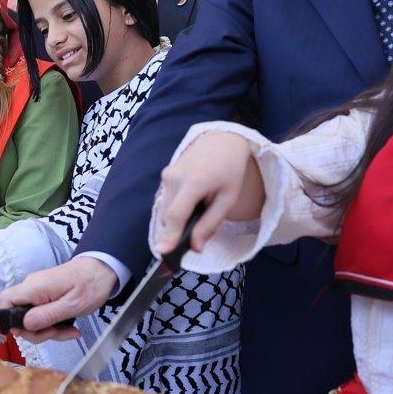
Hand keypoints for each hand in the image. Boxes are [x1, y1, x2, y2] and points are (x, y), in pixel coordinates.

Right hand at [0, 257, 116, 342]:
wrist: (102, 269)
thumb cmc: (90, 284)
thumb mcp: (72, 305)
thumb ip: (47, 315)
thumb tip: (24, 325)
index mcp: (34, 287)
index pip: (5, 301)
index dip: (8, 320)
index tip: (28, 332)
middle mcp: (31, 287)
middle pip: (16, 314)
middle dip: (35, 331)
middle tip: (55, 334)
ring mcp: (37, 291)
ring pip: (29, 318)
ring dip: (46, 330)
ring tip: (68, 331)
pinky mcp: (43, 295)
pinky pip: (39, 314)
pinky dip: (51, 324)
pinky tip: (68, 328)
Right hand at [154, 132, 264, 255]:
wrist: (222, 141)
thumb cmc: (230, 171)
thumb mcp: (228, 199)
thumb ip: (210, 223)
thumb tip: (195, 247)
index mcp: (194, 182)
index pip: (176, 215)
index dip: (170, 236)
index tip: (163, 252)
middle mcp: (175, 177)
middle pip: (167, 216)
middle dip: (176, 232)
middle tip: (193, 238)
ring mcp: (167, 174)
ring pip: (165, 209)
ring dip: (176, 219)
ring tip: (198, 212)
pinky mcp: (165, 174)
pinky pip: (166, 200)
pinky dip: (175, 208)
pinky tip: (192, 202)